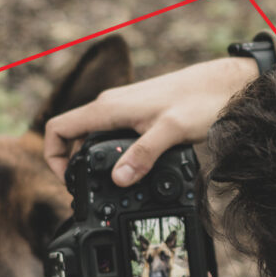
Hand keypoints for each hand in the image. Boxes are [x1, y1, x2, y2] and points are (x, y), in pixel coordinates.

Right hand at [44, 57, 258, 186]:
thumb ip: (144, 155)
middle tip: (91, 192)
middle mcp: (111, 105)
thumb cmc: (199, 100)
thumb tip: (119, 179)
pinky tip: (132, 170)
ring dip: (96, 161)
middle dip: (75, 165)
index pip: (58, 128)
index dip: (53, 157)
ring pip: (95, 137)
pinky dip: (114, 154)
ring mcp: (124, 108)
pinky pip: (114, 135)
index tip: (67, 181)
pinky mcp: (138, 114)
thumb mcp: (171, 131)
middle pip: (74, 136)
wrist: (222, 84)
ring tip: (111, 186)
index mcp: (109, 108)